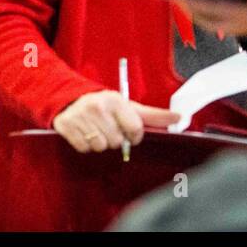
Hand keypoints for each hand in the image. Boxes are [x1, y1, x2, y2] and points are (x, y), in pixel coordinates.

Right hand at [51, 90, 179, 152]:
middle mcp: (98, 106)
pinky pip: (84, 148)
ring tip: (96, 131)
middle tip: (109, 128)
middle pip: (117, 141)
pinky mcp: (66, 126)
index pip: (135, 129)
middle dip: (115, 139)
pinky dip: (85, 145)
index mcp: (115, 100)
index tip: (129, 133)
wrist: (70, 98)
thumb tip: (179, 117)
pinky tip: (85, 133)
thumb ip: (153, 115)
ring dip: (100, 143)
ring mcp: (80, 116)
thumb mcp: (128, 106)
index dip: (134, 136)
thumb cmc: (105, 105)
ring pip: (100, 146)